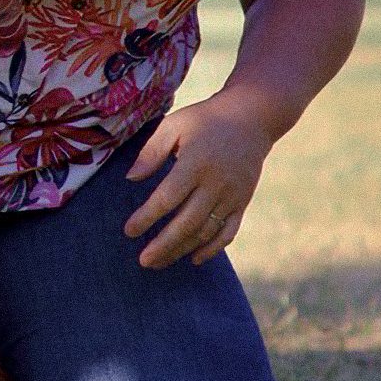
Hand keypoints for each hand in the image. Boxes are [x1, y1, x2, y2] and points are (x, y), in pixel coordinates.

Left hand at [123, 93, 271, 268]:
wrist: (252, 118)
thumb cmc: (206, 120)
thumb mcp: (175, 124)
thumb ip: (152, 151)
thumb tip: (131, 178)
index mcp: (196, 162)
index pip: (168, 198)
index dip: (147, 217)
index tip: (129, 231)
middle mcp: (215, 183)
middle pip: (187, 222)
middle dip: (163, 245)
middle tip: (143, 261)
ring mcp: (232, 195)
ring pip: (206, 231)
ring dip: (182, 250)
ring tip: (159, 262)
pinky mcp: (243, 202)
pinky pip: (228, 232)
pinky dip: (212, 249)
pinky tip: (194, 259)